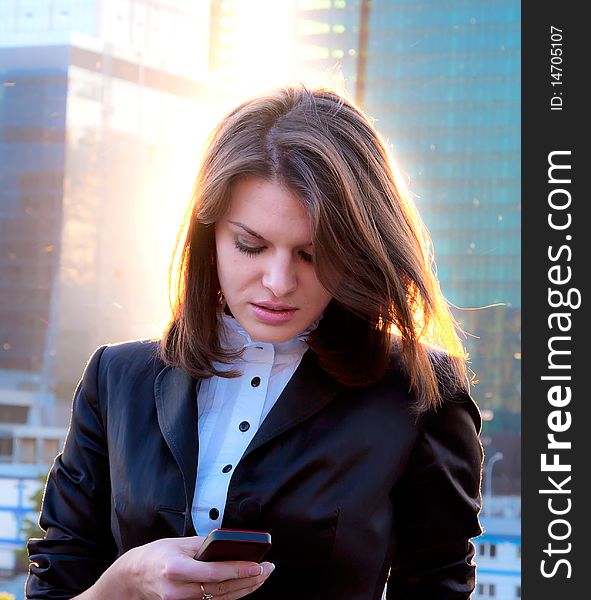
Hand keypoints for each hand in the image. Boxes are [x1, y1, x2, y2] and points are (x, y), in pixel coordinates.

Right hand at [77, 536, 274, 599]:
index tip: (258, 566)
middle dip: (248, 580)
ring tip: (262, 576)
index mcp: (176, 570)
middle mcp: (178, 591)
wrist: (134, 576)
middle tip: (268, 569)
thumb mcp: (180, 542)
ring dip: (244, 588)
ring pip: (220, 599)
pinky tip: (245, 585)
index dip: (238, 570)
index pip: (214, 573)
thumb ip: (205, 545)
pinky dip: (232, 594)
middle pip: (221, 590)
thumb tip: (231, 544)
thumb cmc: (157, 554)